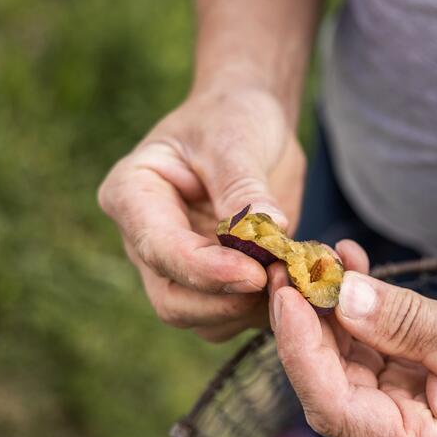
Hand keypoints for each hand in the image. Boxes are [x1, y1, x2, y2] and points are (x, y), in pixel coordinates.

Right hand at [99, 87, 304, 340]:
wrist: (251, 122)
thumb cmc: (232, 117)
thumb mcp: (236, 140)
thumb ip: (245, 189)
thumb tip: (270, 230)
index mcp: (133, 196)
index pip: (161, 249)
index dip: (206, 270)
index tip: (255, 272)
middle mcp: (148, 241)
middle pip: (173, 301)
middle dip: (226, 301)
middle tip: (280, 281)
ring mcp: (181, 267)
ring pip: (206, 319)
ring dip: (253, 309)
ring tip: (299, 276)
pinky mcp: (217, 281)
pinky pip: (238, 313)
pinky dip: (271, 307)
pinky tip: (303, 281)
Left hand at [269, 242, 436, 436]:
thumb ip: (403, 321)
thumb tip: (338, 294)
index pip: (337, 408)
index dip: (302, 352)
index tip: (286, 295)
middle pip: (333, 384)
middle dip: (309, 325)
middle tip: (291, 267)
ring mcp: (411, 410)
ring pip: (348, 361)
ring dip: (331, 309)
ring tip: (320, 257)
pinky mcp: (417, 381)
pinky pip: (374, 344)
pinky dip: (360, 307)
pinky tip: (351, 264)